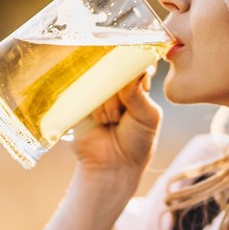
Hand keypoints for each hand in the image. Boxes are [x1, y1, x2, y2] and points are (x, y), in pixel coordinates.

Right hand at [68, 67, 161, 205]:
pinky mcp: (81, 100)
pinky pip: (86, 92)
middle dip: (121, 90)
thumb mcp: (148, 117)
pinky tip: (100, 122)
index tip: (133, 75)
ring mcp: (98, 91)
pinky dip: (94, 108)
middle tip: (122, 114)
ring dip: (108, 105)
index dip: (135, 64)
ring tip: (111, 123)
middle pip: (118, 70)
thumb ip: (138, 92)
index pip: (138, 63)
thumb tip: (132, 68)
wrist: (111, 167)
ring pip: (102, 82)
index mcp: (139, 86)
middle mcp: (118, 85)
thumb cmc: (137, 142)